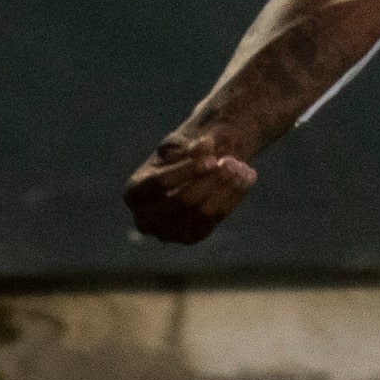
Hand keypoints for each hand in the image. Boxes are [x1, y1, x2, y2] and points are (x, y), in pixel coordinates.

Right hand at [124, 133, 259, 243]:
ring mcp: (166, 232)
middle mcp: (144, 218)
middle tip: (232, 162)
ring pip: (201, 213)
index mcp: (133, 192)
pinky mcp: (190, 237)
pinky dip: (232, 197)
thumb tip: (205, 146)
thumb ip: (189, 144)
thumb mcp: (181, 143)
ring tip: (242, 167)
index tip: (212, 158)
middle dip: (209, 181)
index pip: (157, 184)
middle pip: (182, 201)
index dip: (185, 171)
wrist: (194, 168)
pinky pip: (214, 220)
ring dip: (226, 188)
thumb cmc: (182, 153)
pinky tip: (247, 178)